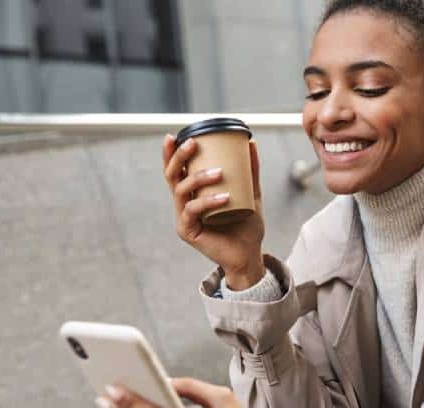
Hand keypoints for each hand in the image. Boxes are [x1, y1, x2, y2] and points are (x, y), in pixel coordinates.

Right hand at [163, 135, 265, 288]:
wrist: (249, 254)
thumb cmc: (247, 225)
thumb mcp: (251, 193)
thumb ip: (250, 171)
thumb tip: (252, 142)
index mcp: (193, 193)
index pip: (177, 169)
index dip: (171, 153)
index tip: (174, 135)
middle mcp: (184, 203)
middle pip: (172, 175)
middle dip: (179, 156)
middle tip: (194, 144)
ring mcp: (183, 218)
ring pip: (181, 190)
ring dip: (198, 178)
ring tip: (219, 173)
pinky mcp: (187, 231)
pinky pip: (192, 211)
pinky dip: (207, 202)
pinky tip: (224, 197)